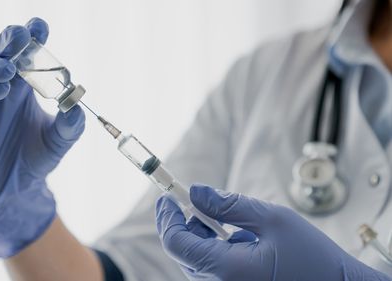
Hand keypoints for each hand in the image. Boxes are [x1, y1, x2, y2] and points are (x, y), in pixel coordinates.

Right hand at [0, 18, 84, 257]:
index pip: (22, 54)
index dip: (30, 37)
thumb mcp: (59, 143)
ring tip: (8, 69)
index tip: (40, 26)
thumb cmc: (35, 160)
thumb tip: (77, 107)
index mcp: (20, 86)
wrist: (15, 192)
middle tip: (22, 36)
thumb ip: (70, 126)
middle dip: (7, 42)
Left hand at [156, 185, 390, 280]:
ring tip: (222, 218)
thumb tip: (196, 192)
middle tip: (193, 199)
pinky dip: (214, 247)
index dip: (167, 218)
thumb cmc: (312, 257)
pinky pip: (212, 268)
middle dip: (183, 222)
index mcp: (228, 270)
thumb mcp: (272, 219)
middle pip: (183, 252)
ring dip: (200, 235)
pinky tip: (236, 237)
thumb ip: (229, 205)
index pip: (177, 243)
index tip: (167, 196)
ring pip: (196, 260)